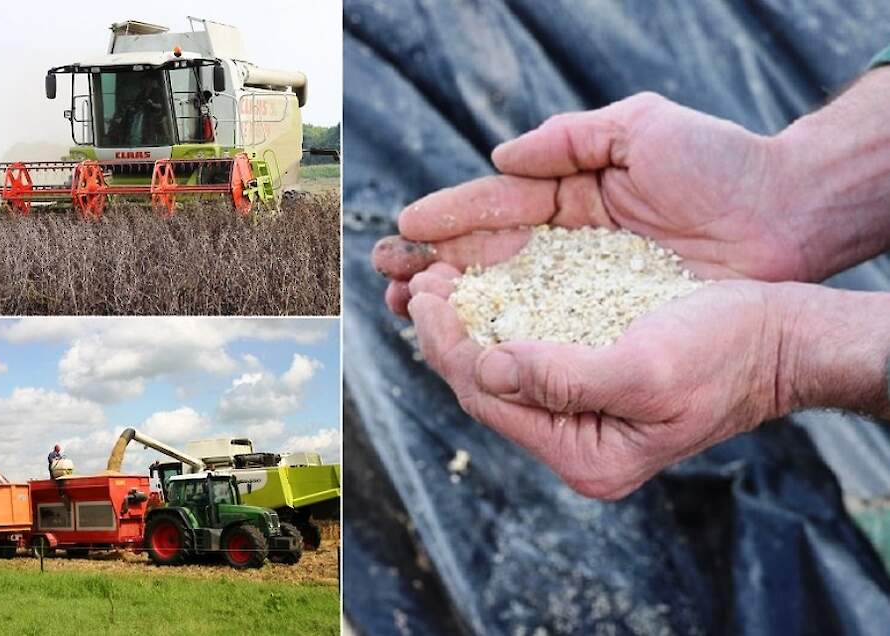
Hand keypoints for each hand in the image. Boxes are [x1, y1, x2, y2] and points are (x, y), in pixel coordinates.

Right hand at [374, 92, 807, 316]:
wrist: (788, 217)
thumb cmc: (720, 164)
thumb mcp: (643, 129)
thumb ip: (569, 139)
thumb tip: (499, 157)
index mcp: (570, 192)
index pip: (496, 207)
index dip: (449, 218)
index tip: (406, 230)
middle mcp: (569, 241)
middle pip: (486, 255)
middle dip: (434, 265)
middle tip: (386, 275)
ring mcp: (585, 284)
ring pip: (504, 296)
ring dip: (453, 304)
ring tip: (407, 307)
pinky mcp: (607, 320)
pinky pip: (544, 328)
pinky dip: (502, 335)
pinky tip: (467, 341)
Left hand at [406, 264, 791, 499]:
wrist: (779, 338)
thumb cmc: (728, 352)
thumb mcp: (648, 369)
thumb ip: (565, 379)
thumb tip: (489, 368)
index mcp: (586, 455)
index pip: (490, 401)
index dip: (449, 348)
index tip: (424, 297)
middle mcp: (577, 441)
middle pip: (488, 388)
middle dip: (449, 335)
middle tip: (419, 283)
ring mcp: (583, 412)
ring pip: (502, 367)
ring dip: (468, 324)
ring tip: (438, 280)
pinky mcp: (591, 378)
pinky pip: (528, 350)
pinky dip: (500, 318)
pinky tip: (482, 287)